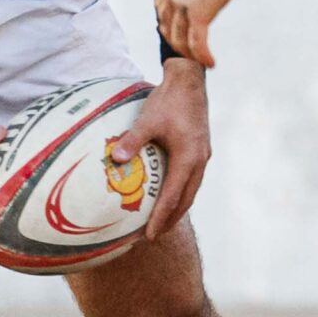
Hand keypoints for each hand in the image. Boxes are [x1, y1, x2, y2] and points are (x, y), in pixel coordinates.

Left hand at [114, 59, 209, 240]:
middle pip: (186, 199)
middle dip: (171, 219)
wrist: (190, 80)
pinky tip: (169, 194)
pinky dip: (181, 191)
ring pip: (191, 190)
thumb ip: (132, 141)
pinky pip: (191, 179)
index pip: (173, 196)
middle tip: (154, 236)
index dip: (162, 217)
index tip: (150, 235)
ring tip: (162, 222)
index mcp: (189, 157)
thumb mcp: (147, 120)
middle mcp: (199, 160)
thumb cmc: (168, 100)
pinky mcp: (200, 149)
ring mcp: (202, 155)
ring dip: (177, 207)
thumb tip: (115, 159)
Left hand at [154, 0, 249, 67]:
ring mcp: (181, 4)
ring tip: (201, 61)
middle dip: (177, 42)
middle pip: (168, 27)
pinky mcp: (199, 13)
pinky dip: (203, 56)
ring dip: (190, 54)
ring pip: (181, 39)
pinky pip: (197, 42)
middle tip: (189, 54)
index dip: (169, 25)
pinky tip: (211, 63)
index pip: (162, 10)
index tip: (179, 35)